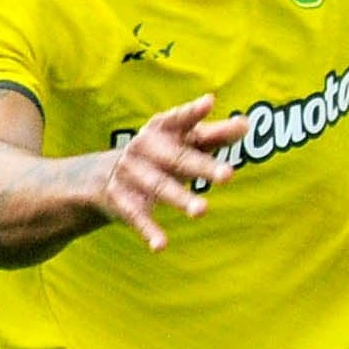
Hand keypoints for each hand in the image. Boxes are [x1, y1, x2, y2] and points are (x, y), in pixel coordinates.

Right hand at [92, 96, 248, 252]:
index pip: (181, 119)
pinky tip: (161, 245)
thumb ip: (216, 135)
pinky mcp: (123, 200)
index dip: (193, 112)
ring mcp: (132, 174)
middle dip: (203, 167)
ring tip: (202, 211)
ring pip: (161, 187)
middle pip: (179, 158)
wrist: (102, 176)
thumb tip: (246, 124)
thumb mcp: (184, 142)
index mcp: (163, 129)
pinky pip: (138, 217)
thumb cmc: (161, 154)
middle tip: (229, 175)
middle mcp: (145, 148)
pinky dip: (149, 231)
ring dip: (181, 199)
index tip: (209, 103)